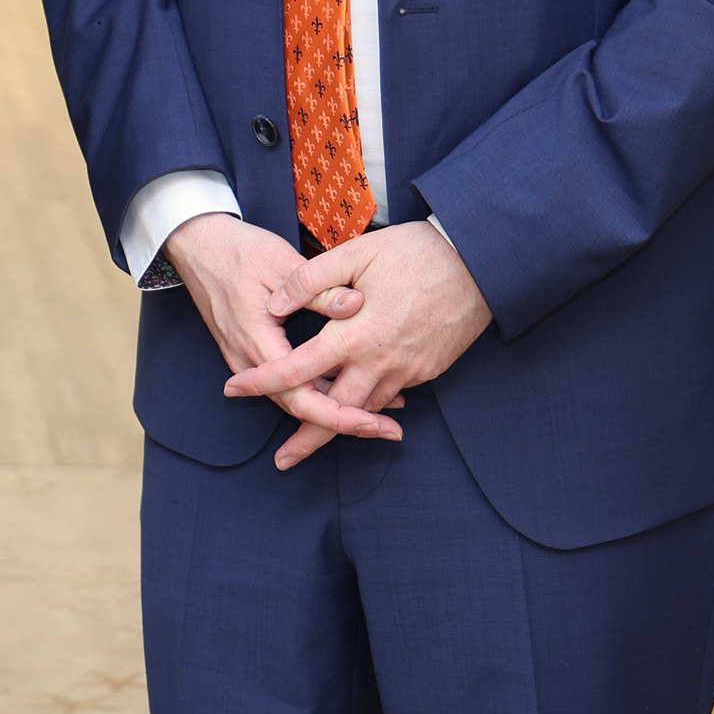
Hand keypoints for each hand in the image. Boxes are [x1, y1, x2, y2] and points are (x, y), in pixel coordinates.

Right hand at [160, 214, 389, 450]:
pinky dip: (317, 391)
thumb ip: (321, 290)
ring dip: (333, 409)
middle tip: (387, 429)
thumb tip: (357, 305)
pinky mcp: (251, 352)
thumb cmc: (237, 250)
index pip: (301, 399)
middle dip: (344, 422)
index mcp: (258, 342)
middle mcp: (249, 361)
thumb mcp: (283, 264)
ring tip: (379, 414)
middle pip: (300, 409)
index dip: (339, 416)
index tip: (373, 423)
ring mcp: (246, 359)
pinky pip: (286, 384)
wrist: (198, 244)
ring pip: (293, 399)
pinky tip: (346, 386)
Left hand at [228, 223, 492, 470]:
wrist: (480, 262)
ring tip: (314, 441)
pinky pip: (392, 397)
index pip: (298, 368)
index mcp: (355, 334)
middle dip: (307, 439)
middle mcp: (380, 361)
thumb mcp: (356, 254)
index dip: (263, 382)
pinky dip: (372, 407)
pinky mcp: (427, 370)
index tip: (234, 389)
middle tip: (283, 460)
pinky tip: (360, 408)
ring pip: (366, 410)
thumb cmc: (416, 253)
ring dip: (340, 429)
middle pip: (335, 411)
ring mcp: (407, 370)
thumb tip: (275, 304)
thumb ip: (310, 279)